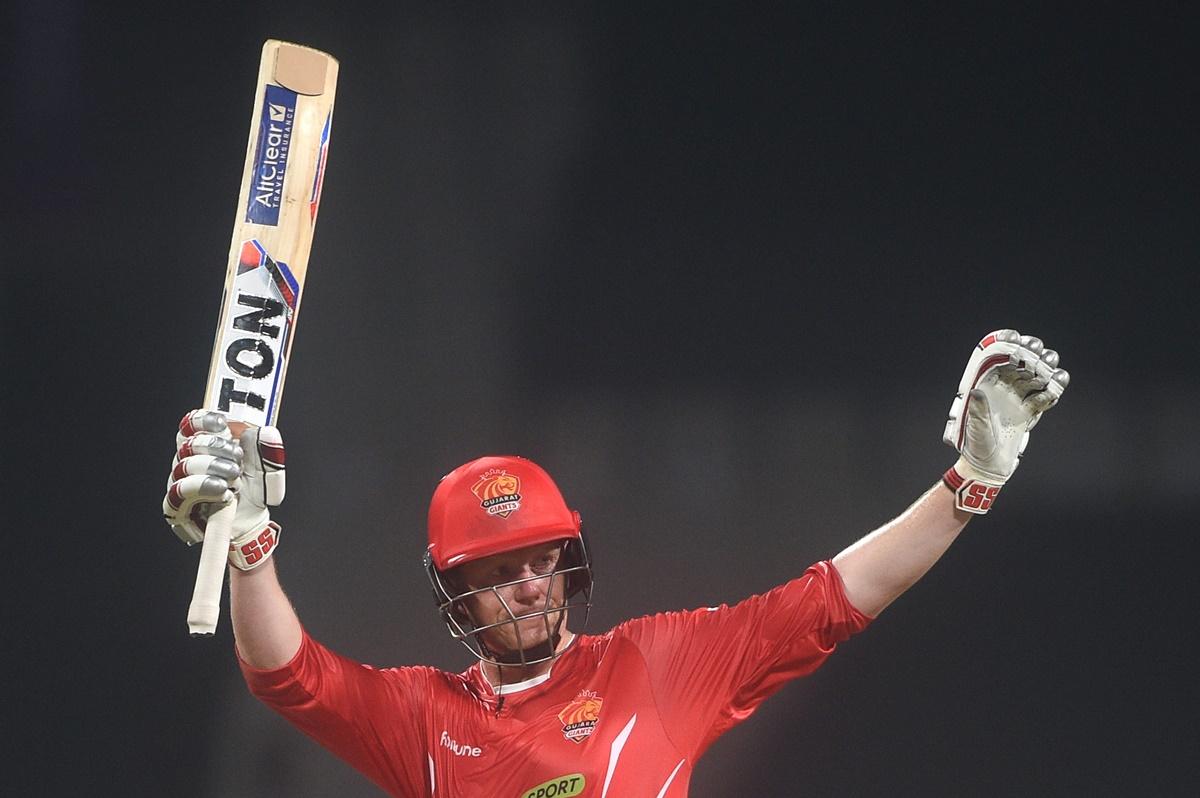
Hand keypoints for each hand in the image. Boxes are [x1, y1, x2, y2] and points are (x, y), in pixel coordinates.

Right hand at [163, 410, 285, 568]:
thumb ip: (269, 449)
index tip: (222, 423)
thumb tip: (267, 433)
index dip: (202, 420)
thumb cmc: (254, 490)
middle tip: (238, 456)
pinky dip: (202, 488)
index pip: (191, 424)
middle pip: (187, 443)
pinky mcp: (177, 506)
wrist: (251, 522)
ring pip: (183, 466)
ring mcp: (180, 483)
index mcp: (207, 445)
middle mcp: (188, 461)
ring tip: (234, 477)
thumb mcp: (268, 468)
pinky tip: (222, 492)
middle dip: (214, 446)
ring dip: (211, 467)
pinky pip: (179, 493)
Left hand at [942, 330, 1068, 513]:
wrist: (988, 467)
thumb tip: (977, 393)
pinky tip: (1057, 384)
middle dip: (1029, 355)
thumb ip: (978, 412)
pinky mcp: (1029, 413)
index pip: (995, 360)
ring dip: (1044, 370)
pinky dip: (1051, 391)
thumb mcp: (976, 429)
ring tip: (1052, 366)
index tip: (1014, 337)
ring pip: (1034, 378)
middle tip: (1038, 350)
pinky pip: (1043, 398)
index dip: (1004, 345)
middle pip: (1019, 365)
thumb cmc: (976, 447)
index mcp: (985, 387)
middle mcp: (1001, 390)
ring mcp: (1016, 400)